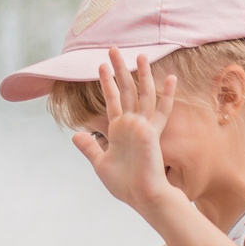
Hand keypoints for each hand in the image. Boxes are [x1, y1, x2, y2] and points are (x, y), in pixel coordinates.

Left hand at [67, 48, 180, 214]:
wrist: (141, 197)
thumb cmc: (124, 184)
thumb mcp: (100, 163)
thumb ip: (90, 147)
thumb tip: (74, 135)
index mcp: (119, 130)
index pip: (113, 100)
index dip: (107, 83)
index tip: (101, 65)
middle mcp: (132, 124)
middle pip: (127, 90)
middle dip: (120, 69)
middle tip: (113, 48)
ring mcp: (143, 127)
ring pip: (143, 94)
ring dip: (140, 74)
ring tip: (139, 54)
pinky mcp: (152, 133)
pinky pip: (161, 110)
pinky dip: (167, 94)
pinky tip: (170, 77)